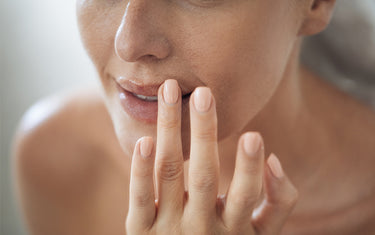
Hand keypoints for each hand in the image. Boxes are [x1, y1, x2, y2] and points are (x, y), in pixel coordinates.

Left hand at [126, 79, 297, 234]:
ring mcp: (168, 230)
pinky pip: (140, 197)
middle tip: (204, 93)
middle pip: (204, 176)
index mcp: (234, 229)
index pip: (245, 195)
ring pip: (169, 174)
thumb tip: (275, 160)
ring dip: (169, 130)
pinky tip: (145, 139)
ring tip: (169, 91)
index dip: (249, 168)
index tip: (253, 135)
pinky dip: (140, 169)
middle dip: (204, 132)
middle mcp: (201, 229)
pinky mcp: (140, 231)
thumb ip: (278, 202)